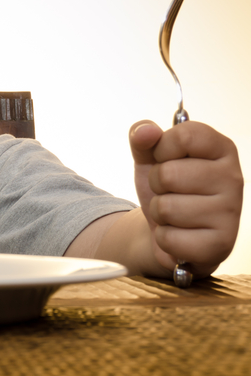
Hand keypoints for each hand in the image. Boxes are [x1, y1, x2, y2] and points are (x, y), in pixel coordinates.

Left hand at [130, 120, 242, 277]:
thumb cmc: (166, 187)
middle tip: (170, 190)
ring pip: (166, 208)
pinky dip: (164, 238)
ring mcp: (230, 212)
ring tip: (175, 212)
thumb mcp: (150, 157)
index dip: (161, 149)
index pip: (184, 136)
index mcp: (221, 148)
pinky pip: (169, 238)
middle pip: (168, 174)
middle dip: (156, 185)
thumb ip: (142, 138)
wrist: (169, 228)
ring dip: (159, 213)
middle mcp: (233, 178)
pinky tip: (180, 233)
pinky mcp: (221, 244)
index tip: (165, 158)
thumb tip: (145, 131)